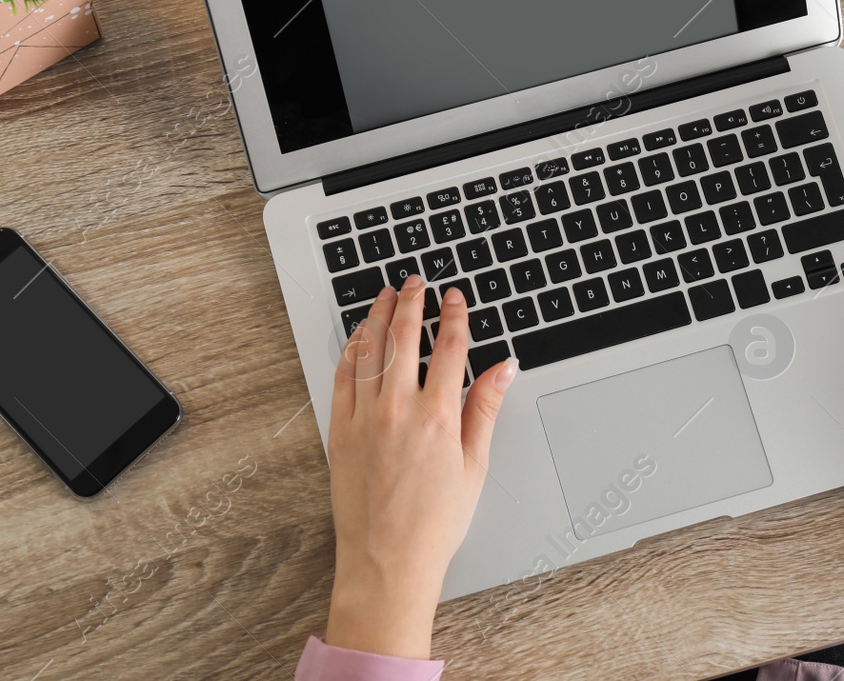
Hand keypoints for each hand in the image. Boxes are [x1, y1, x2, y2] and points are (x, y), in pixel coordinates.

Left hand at [324, 278, 516, 657]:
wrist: (387, 562)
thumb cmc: (434, 523)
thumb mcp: (474, 465)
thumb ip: (485, 409)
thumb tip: (503, 369)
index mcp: (438, 416)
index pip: (448, 348)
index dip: (454, 316)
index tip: (455, 298)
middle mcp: (398, 410)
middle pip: (405, 337)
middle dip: (413, 302)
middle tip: (418, 282)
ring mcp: (364, 419)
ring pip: (371, 350)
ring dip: (380, 315)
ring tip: (387, 294)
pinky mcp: (339, 431)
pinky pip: (343, 377)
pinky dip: (351, 350)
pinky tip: (359, 336)